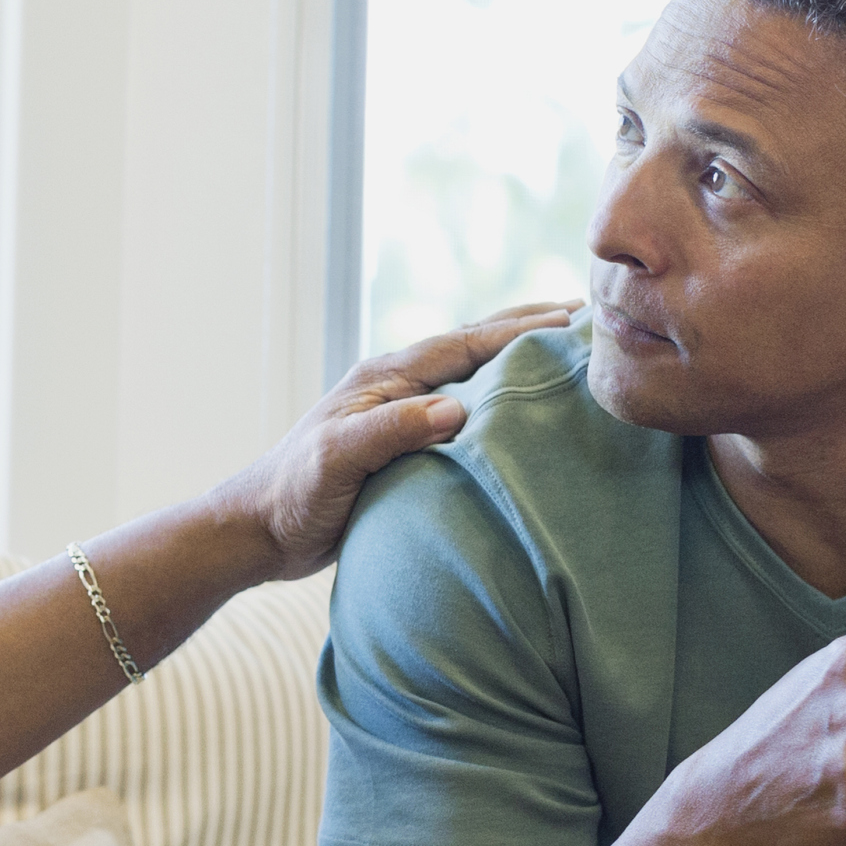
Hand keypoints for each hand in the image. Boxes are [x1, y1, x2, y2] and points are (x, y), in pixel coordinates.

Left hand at [210, 301, 580, 581]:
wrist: (259, 532)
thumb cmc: (293, 496)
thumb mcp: (338, 460)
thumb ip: (390, 431)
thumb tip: (455, 409)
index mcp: (384, 377)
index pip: (464, 344)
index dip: (519, 331)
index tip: (572, 317)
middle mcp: (396, 386)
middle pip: (473, 344)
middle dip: (528, 327)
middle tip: (586, 314)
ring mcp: (400, 413)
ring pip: (471, 373)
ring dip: (517, 358)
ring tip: (567, 348)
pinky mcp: (403, 444)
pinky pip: (464, 410)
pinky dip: (499, 400)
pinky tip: (524, 409)